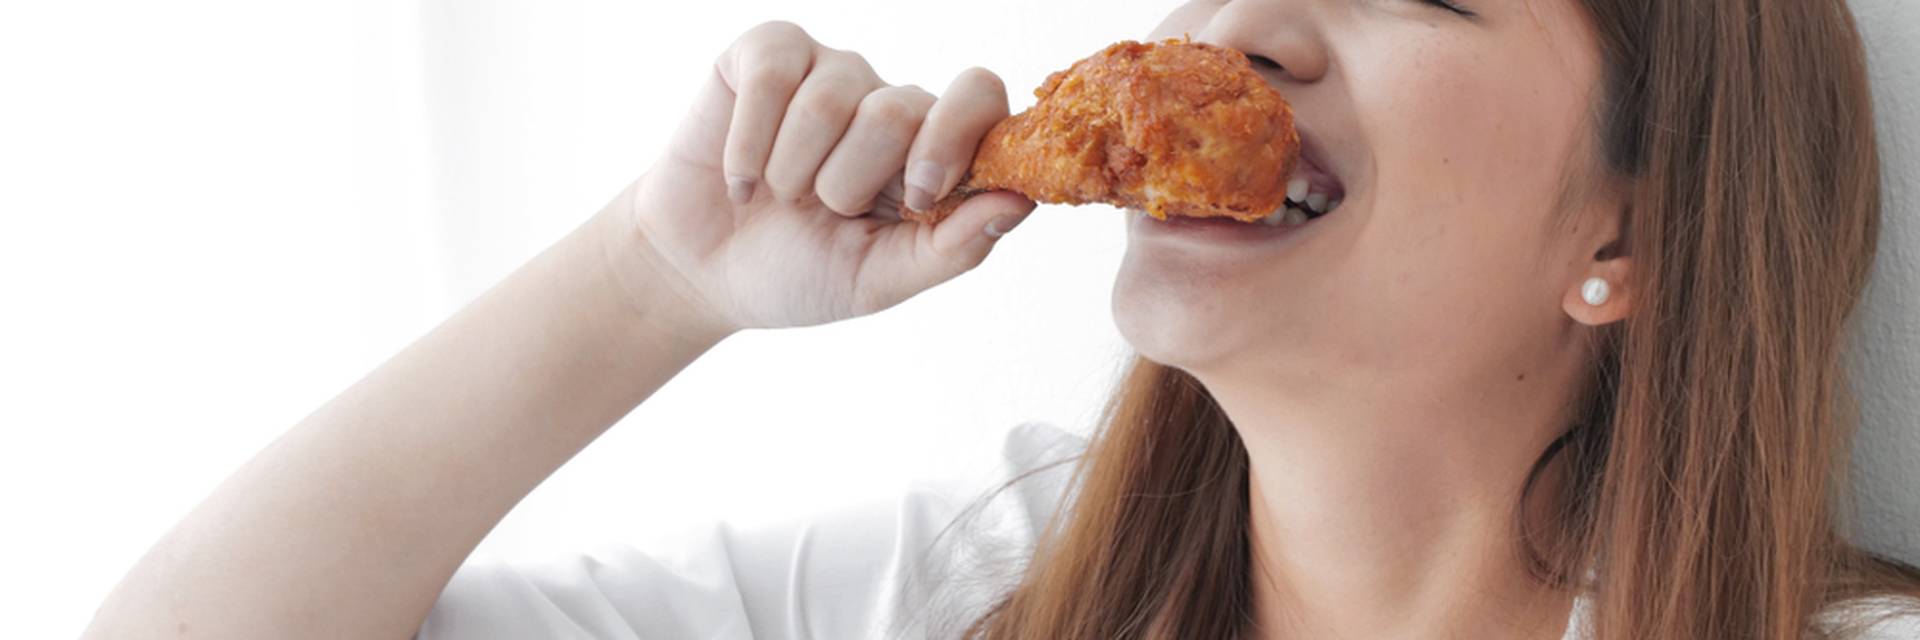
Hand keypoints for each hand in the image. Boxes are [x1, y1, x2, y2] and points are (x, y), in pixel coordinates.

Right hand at [622, 21, 1034, 332]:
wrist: (700, 271)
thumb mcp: (881, 279)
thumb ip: (954, 246)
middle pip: (898, 109)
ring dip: (791, 172)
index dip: (954, 139)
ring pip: (831, 101)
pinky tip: (741, 175)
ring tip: (777, 195)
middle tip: (821, 209)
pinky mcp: (765, 55)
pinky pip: (772, 77)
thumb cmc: (799, 272)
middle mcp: (886, 99)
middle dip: (848, 183)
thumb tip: (1020, 201)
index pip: (979, 98)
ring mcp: (828, 71)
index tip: (919, 194)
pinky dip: (748, 145)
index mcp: (931, 150)